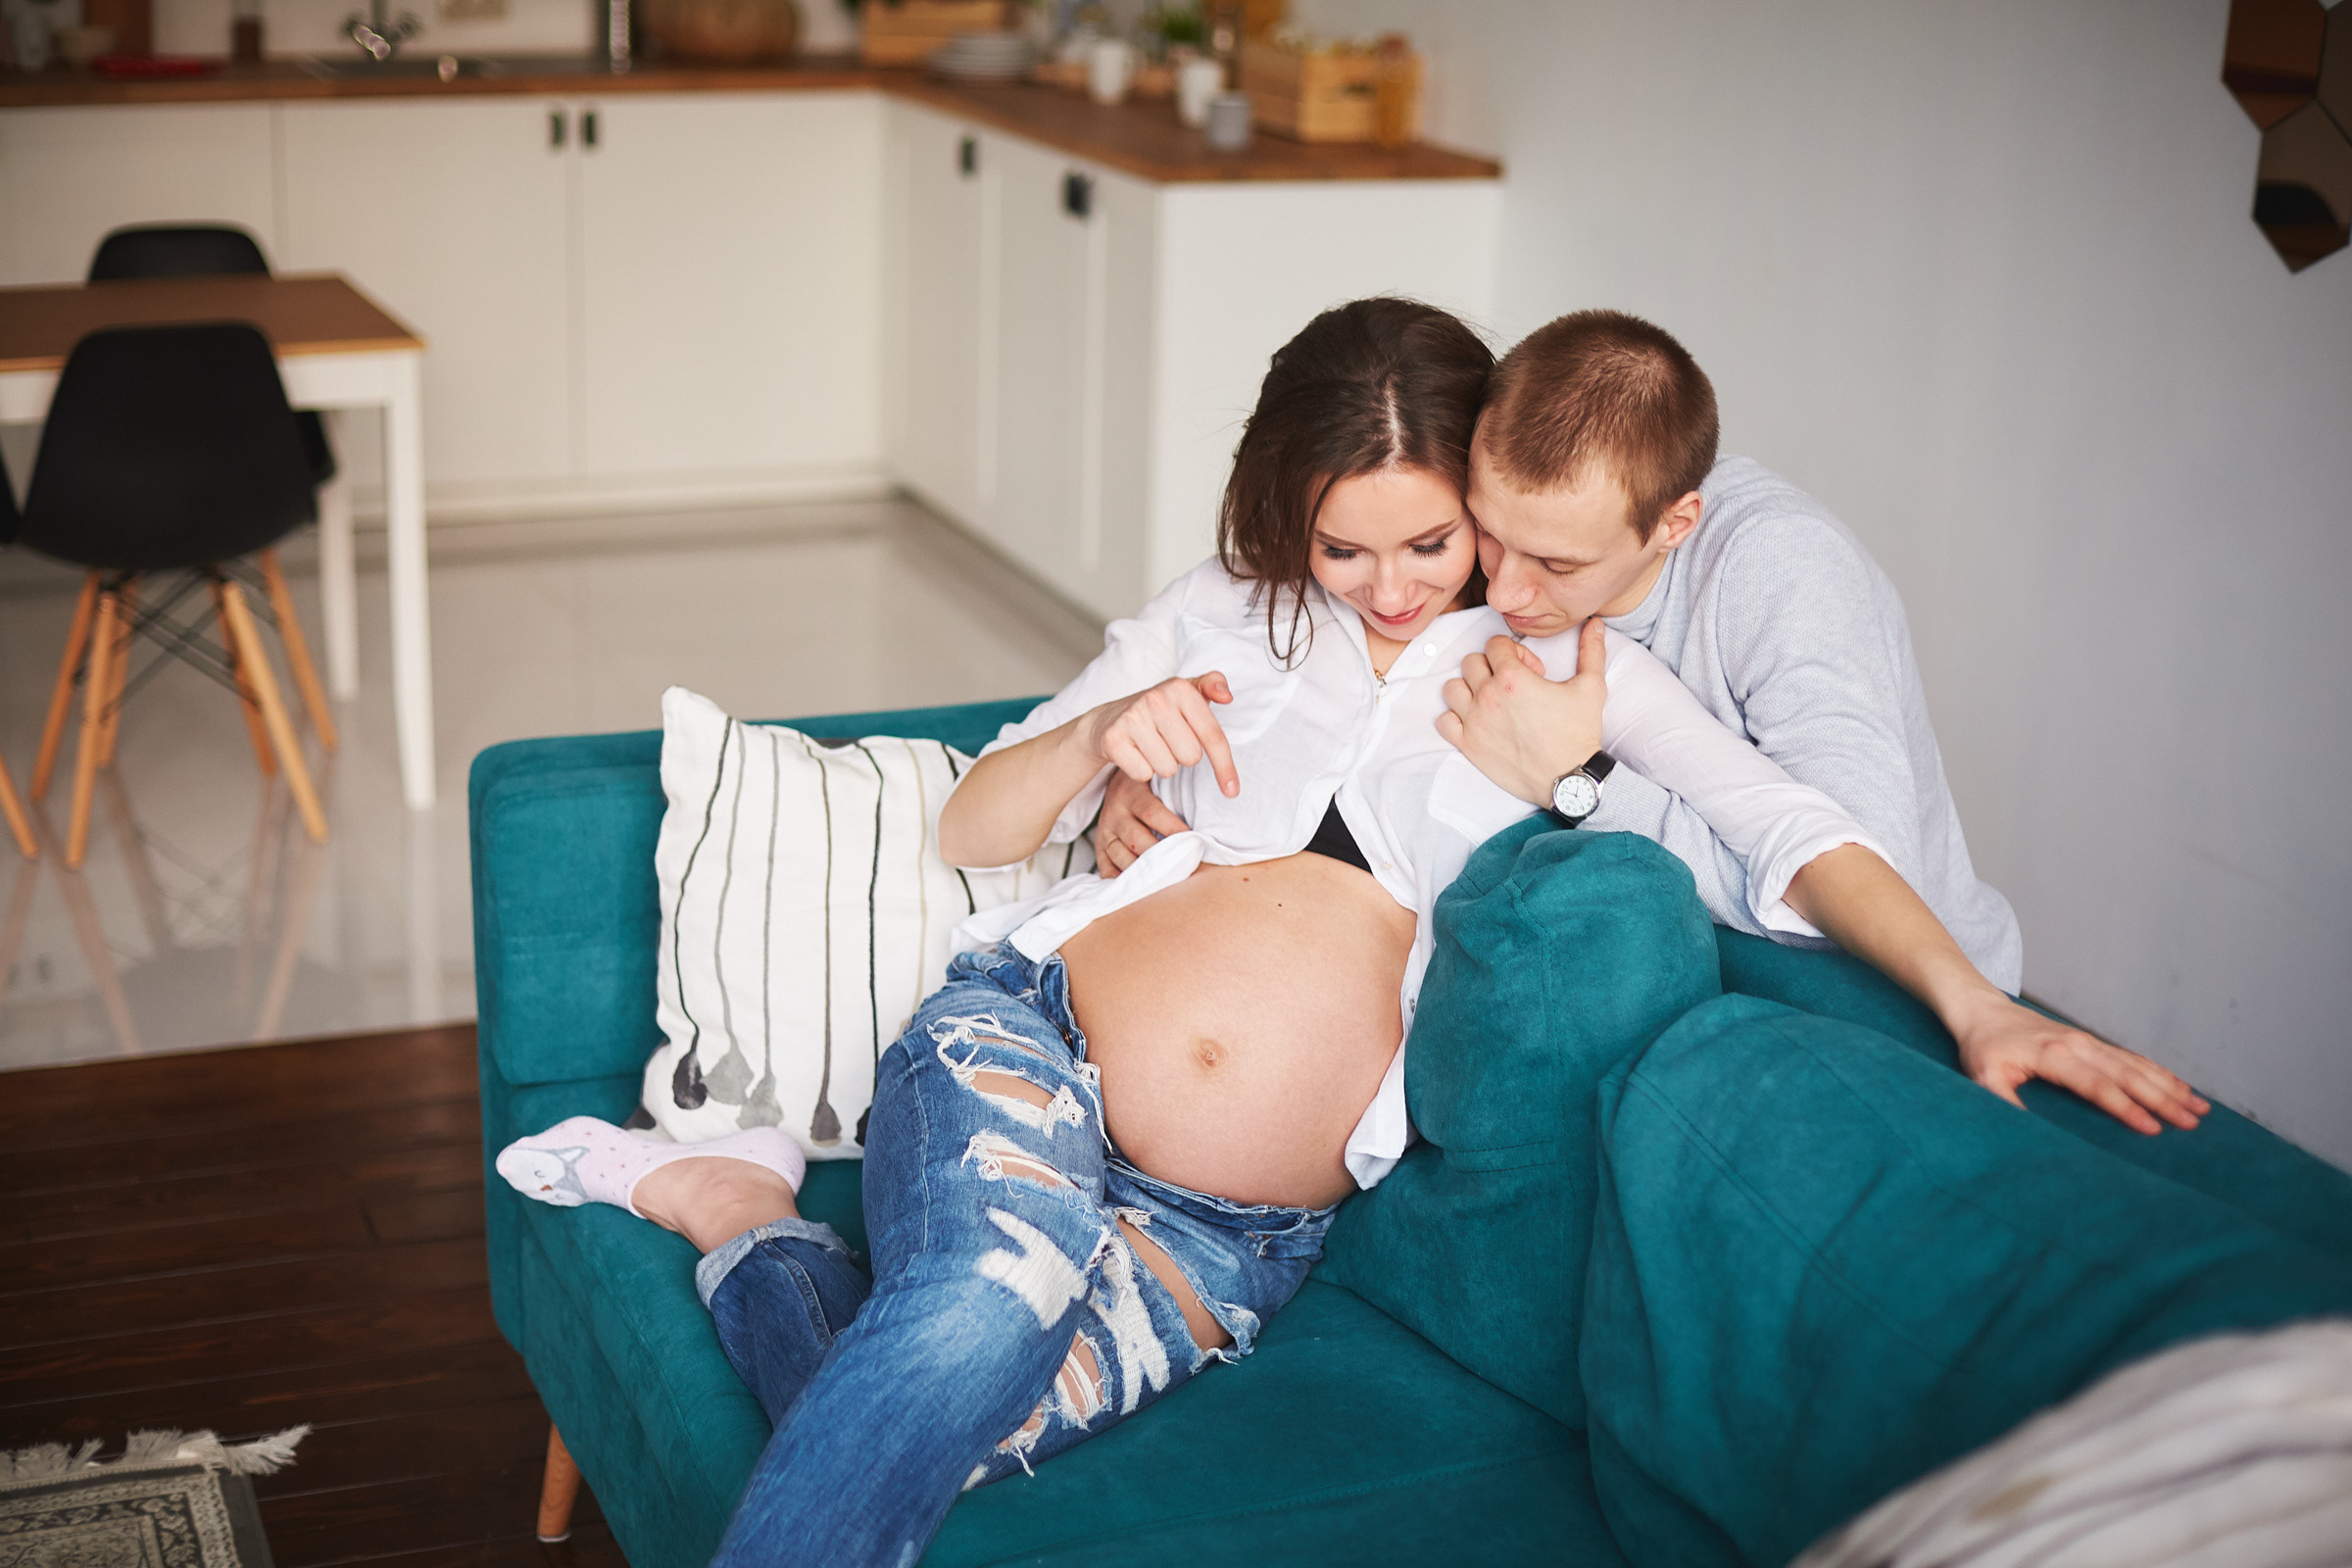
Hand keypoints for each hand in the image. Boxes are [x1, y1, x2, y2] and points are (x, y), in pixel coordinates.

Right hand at [1080, 672, 1238, 797]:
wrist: (1106, 720)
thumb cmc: (1157, 712)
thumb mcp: (1185, 693)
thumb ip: (1211, 685)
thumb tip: (1227, 696)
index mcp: (1180, 688)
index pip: (1213, 736)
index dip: (1225, 767)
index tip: (1232, 791)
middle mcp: (1156, 699)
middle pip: (1191, 757)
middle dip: (1182, 758)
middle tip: (1168, 744)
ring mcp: (1132, 718)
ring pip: (1167, 769)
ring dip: (1162, 766)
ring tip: (1151, 749)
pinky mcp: (1113, 738)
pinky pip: (1143, 774)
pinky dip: (1141, 771)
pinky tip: (1134, 755)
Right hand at [1096, 769, 1191, 877]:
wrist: (1121, 777)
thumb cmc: (1151, 782)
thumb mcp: (1160, 778)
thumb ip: (1177, 792)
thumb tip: (1206, 817)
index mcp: (1131, 793)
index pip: (1153, 813)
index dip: (1173, 829)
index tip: (1194, 841)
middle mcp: (1115, 813)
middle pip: (1136, 840)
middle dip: (1160, 856)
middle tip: (1181, 867)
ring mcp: (1105, 831)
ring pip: (1121, 857)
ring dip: (1143, 872)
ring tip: (1164, 881)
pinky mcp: (1099, 846)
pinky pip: (1106, 868)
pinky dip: (1121, 880)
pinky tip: (1139, 887)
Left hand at [1437, 621, 1607, 805]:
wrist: (1569, 778)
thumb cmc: (1579, 734)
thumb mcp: (1591, 687)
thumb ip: (1591, 651)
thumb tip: (1595, 624)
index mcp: (1513, 678)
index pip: (1495, 644)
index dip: (1515, 651)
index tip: (1531, 669)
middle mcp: (1488, 696)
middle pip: (1472, 661)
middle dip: (1492, 666)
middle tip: (1512, 683)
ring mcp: (1475, 721)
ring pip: (1452, 687)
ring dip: (1469, 688)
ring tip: (1491, 698)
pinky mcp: (1469, 744)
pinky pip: (1444, 720)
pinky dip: (1455, 717)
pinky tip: (1477, 720)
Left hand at [1948, 994, 2209, 1134]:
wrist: (1983, 1011)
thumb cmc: (1982, 1048)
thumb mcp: (1982, 1077)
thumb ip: (2004, 1102)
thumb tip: (2027, 1133)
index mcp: (2053, 1055)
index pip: (2097, 1085)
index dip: (2125, 1107)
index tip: (2152, 1129)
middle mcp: (2077, 1045)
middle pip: (2127, 1074)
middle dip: (2162, 1100)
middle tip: (2192, 1123)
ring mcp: (2087, 1041)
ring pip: (2136, 1065)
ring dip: (2169, 1086)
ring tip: (2199, 1108)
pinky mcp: (2090, 1041)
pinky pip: (2130, 1057)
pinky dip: (2158, 1072)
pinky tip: (2180, 1086)